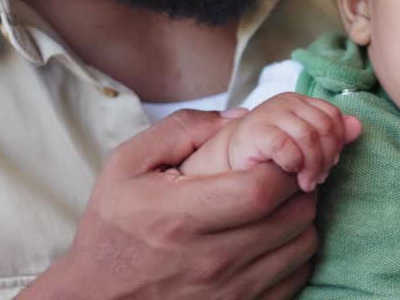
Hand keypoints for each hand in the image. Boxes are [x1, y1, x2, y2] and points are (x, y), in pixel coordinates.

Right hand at [19, 109, 317, 299]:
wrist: (97, 298)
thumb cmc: (113, 230)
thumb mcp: (126, 166)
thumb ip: (181, 131)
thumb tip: (240, 117)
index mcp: (182, 216)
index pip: (261, 189)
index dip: (283, 165)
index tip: (279, 153)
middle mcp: (212, 259)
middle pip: (292, 215)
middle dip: (300, 185)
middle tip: (288, 171)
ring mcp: (230, 290)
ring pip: (302, 245)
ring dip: (301, 217)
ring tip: (280, 202)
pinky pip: (296, 276)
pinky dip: (295, 252)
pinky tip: (274, 237)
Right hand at [225, 93, 361, 191]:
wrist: (230, 163)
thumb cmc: (270, 157)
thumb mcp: (304, 146)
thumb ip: (330, 135)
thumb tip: (358, 126)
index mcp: (299, 102)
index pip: (332, 116)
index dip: (336, 143)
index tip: (330, 166)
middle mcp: (285, 102)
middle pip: (324, 126)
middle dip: (326, 157)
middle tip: (318, 179)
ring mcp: (269, 113)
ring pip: (309, 136)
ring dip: (312, 165)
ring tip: (306, 183)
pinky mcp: (255, 131)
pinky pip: (286, 145)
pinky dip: (293, 163)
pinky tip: (289, 173)